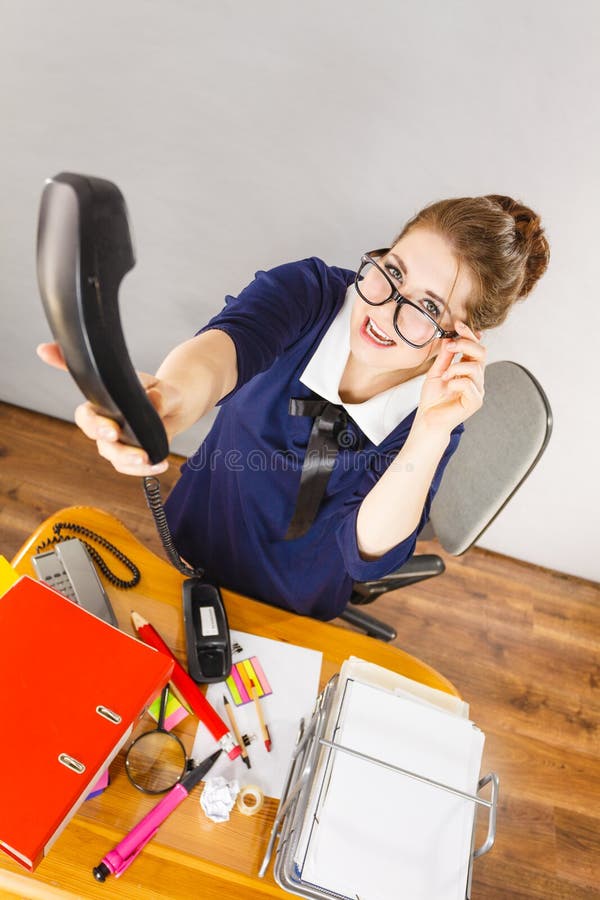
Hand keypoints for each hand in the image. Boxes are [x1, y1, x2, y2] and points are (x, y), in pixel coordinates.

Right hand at [36, 342, 181, 475]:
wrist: (173, 409)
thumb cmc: (161, 394)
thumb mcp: (163, 390)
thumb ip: (160, 395)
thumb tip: (154, 400)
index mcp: (105, 404)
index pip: (86, 415)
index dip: (93, 425)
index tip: (113, 431)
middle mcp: (105, 425)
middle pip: (100, 442)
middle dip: (115, 450)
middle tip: (136, 453)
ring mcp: (116, 443)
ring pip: (114, 457)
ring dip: (130, 461)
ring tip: (147, 459)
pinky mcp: (129, 457)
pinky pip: (130, 467)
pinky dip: (145, 469)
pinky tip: (159, 464)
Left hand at [414, 322, 485, 435]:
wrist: (428, 418)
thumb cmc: (433, 398)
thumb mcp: (436, 371)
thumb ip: (444, 357)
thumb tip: (448, 338)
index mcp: (468, 369)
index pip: (475, 347)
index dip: (469, 334)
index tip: (458, 323)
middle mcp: (476, 378)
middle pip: (482, 352)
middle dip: (465, 344)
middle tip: (450, 347)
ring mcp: (478, 389)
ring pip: (475, 368)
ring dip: (456, 367)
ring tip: (444, 376)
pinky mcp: (475, 401)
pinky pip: (469, 384)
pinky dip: (455, 382)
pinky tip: (448, 387)